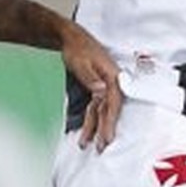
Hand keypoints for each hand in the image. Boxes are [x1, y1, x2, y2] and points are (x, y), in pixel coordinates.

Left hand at [59, 22, 122, 149]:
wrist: (72, 39)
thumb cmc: (77, 49)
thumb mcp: (82, 63)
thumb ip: (91, 78)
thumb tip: (101, 91)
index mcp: (112, 76)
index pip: (113, 102)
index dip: (110, 120)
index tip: (107, 136)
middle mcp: (112, 83)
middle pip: (110, 110)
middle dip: (105, 129)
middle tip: (101, 147)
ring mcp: (105, 86)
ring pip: (101, 111)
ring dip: (96, 128)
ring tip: (88, 145)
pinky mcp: (98, 88)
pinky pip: (96, 107)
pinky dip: (92, 120)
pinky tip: (87, 132)